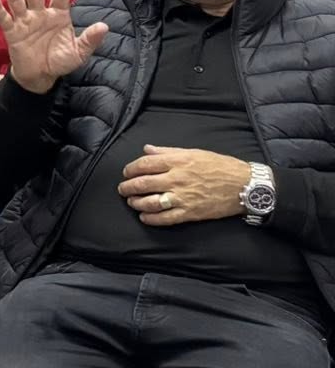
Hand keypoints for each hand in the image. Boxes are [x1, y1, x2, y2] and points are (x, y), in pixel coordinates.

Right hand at [0, 0, 110, 93]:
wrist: (41, 77)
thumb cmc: (60, 61)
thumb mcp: (79, 52)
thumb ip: (90, 39)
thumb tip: (103, 26)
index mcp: (59, 15)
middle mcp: (41, 14)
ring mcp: (25, 21)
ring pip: (18, 1)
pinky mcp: (12, 32)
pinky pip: (5, 19)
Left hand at [117, 146, 251, 225]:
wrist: (245, 185)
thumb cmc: (221, 166)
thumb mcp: (195, 152)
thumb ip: (168, 151)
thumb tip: (147, 149)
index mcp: (178, 161)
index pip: (145, 164)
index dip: (131, 169)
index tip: (127, 172)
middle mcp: (177, 179)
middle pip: (143, 183)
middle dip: (128, 187)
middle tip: (123, 189)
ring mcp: (182, 197)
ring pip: (150, 202)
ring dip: (136, 202)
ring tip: (131, 201)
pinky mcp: (190, 213)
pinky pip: (165, 218)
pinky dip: (151, 218)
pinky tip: (144, 216)